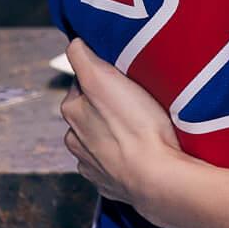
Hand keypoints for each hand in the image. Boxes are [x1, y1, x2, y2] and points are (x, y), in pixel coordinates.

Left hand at [60, 39, 196, 222]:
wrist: (156, 177)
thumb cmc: (135, 125)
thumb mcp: (104, 79)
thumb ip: (83, 58)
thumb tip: (74, 43)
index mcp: (72, 112)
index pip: (83, 82)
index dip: (103, 75)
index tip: (122, 74)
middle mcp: (75, 140)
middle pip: (90, 111)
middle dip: (107, 104)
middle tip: (136, 98)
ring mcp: (92, 165)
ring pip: (99, 139)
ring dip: (114, 132)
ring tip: (141, 127)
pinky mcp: (110, 184)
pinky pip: (112, 164)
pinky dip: (122, 157)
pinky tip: (139, 152)